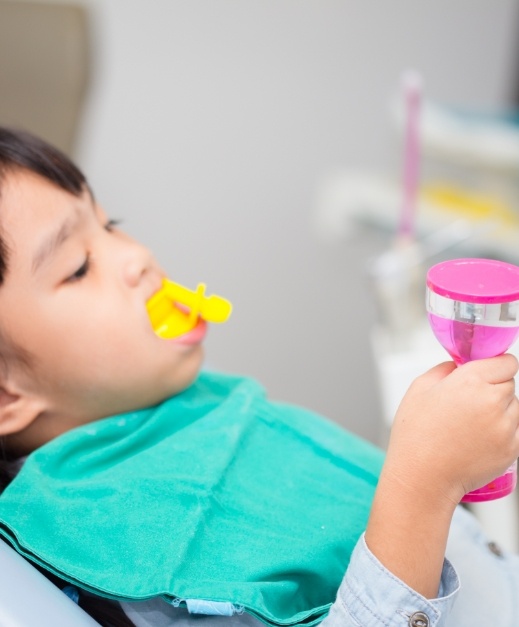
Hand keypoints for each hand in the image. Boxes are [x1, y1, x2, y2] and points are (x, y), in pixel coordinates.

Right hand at [385, 354, 518, 505]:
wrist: (423, 477)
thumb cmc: (416, 435)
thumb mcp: (419, 389)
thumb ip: (444, 369)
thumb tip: (459, 365)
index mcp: (470, 381)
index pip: (506, 362)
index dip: (495, 366)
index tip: (486, 373)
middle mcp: (492, 401)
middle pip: (509, 384)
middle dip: (494, 388)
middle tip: (470, 403)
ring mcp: (506, 427)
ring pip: (515, 407)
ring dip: (501, 410)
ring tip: (473, 424)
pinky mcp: (513, 449)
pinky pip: (517, 431)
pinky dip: (504, 432)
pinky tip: (479, 439)